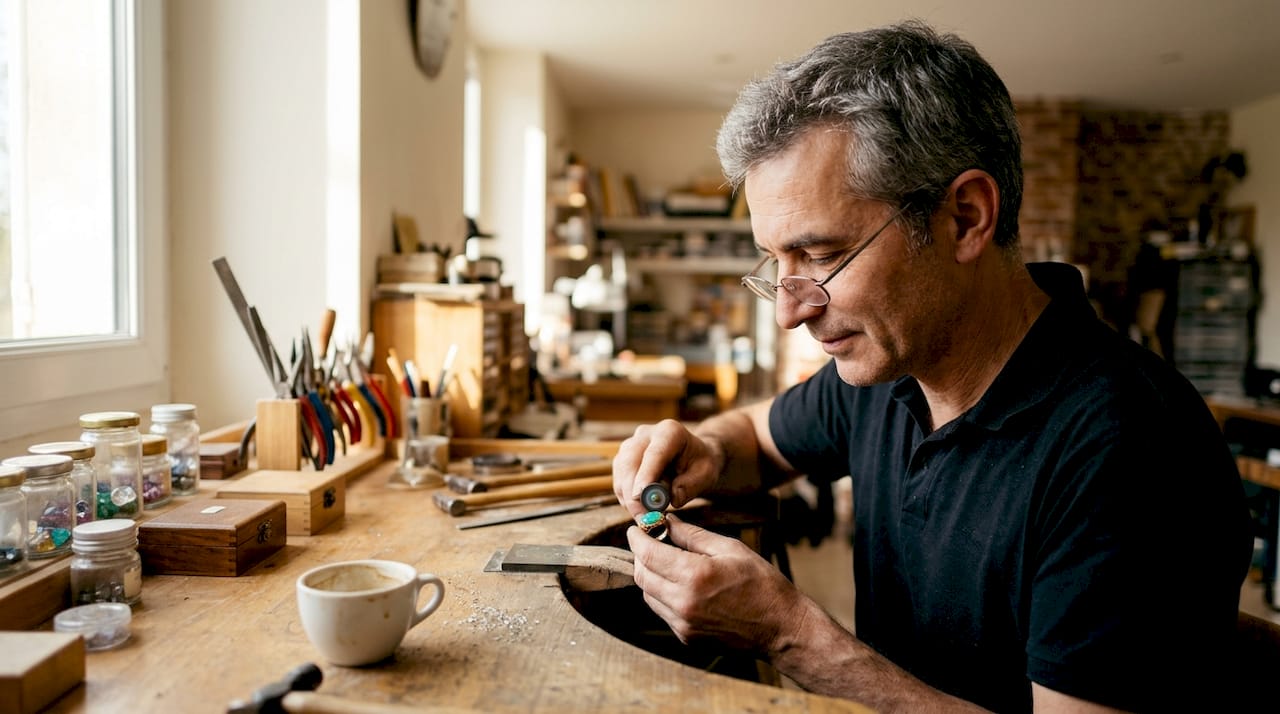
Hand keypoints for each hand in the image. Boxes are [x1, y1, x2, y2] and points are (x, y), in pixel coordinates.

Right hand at [612, 419, 723, 518]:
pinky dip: (625, 496)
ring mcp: (631, 444)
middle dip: (633, 493)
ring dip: (628, 497)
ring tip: (644, 516)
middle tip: (642, 518)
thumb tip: (673, 498)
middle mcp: (646, 434)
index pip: (654, 453)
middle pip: (631, 462)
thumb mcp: (706, 474)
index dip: (645, 474)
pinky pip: (618, 479)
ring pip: (621, 472)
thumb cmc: (700, 463)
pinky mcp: (623, 458)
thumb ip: (692, 486)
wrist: (691, 455)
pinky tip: (639, 507)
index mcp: (669, 431)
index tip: (640, 495)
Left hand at [627, 514, 799, 652]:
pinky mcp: (686, 637)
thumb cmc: (762, 584)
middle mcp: (683, 603)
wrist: (780, 628)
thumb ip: (693, 535)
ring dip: (651, 576)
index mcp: (695, 576)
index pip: (648, 554)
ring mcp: (683, 624)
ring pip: (649, 595)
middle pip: (641, 576)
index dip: (637, 538)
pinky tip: (681, 585)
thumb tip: (667, 522)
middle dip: (640, 556)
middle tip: (649, 542)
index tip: (635, 528)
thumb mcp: (730, 549)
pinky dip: (664, 595)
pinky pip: (662, 611)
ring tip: (668, 563)